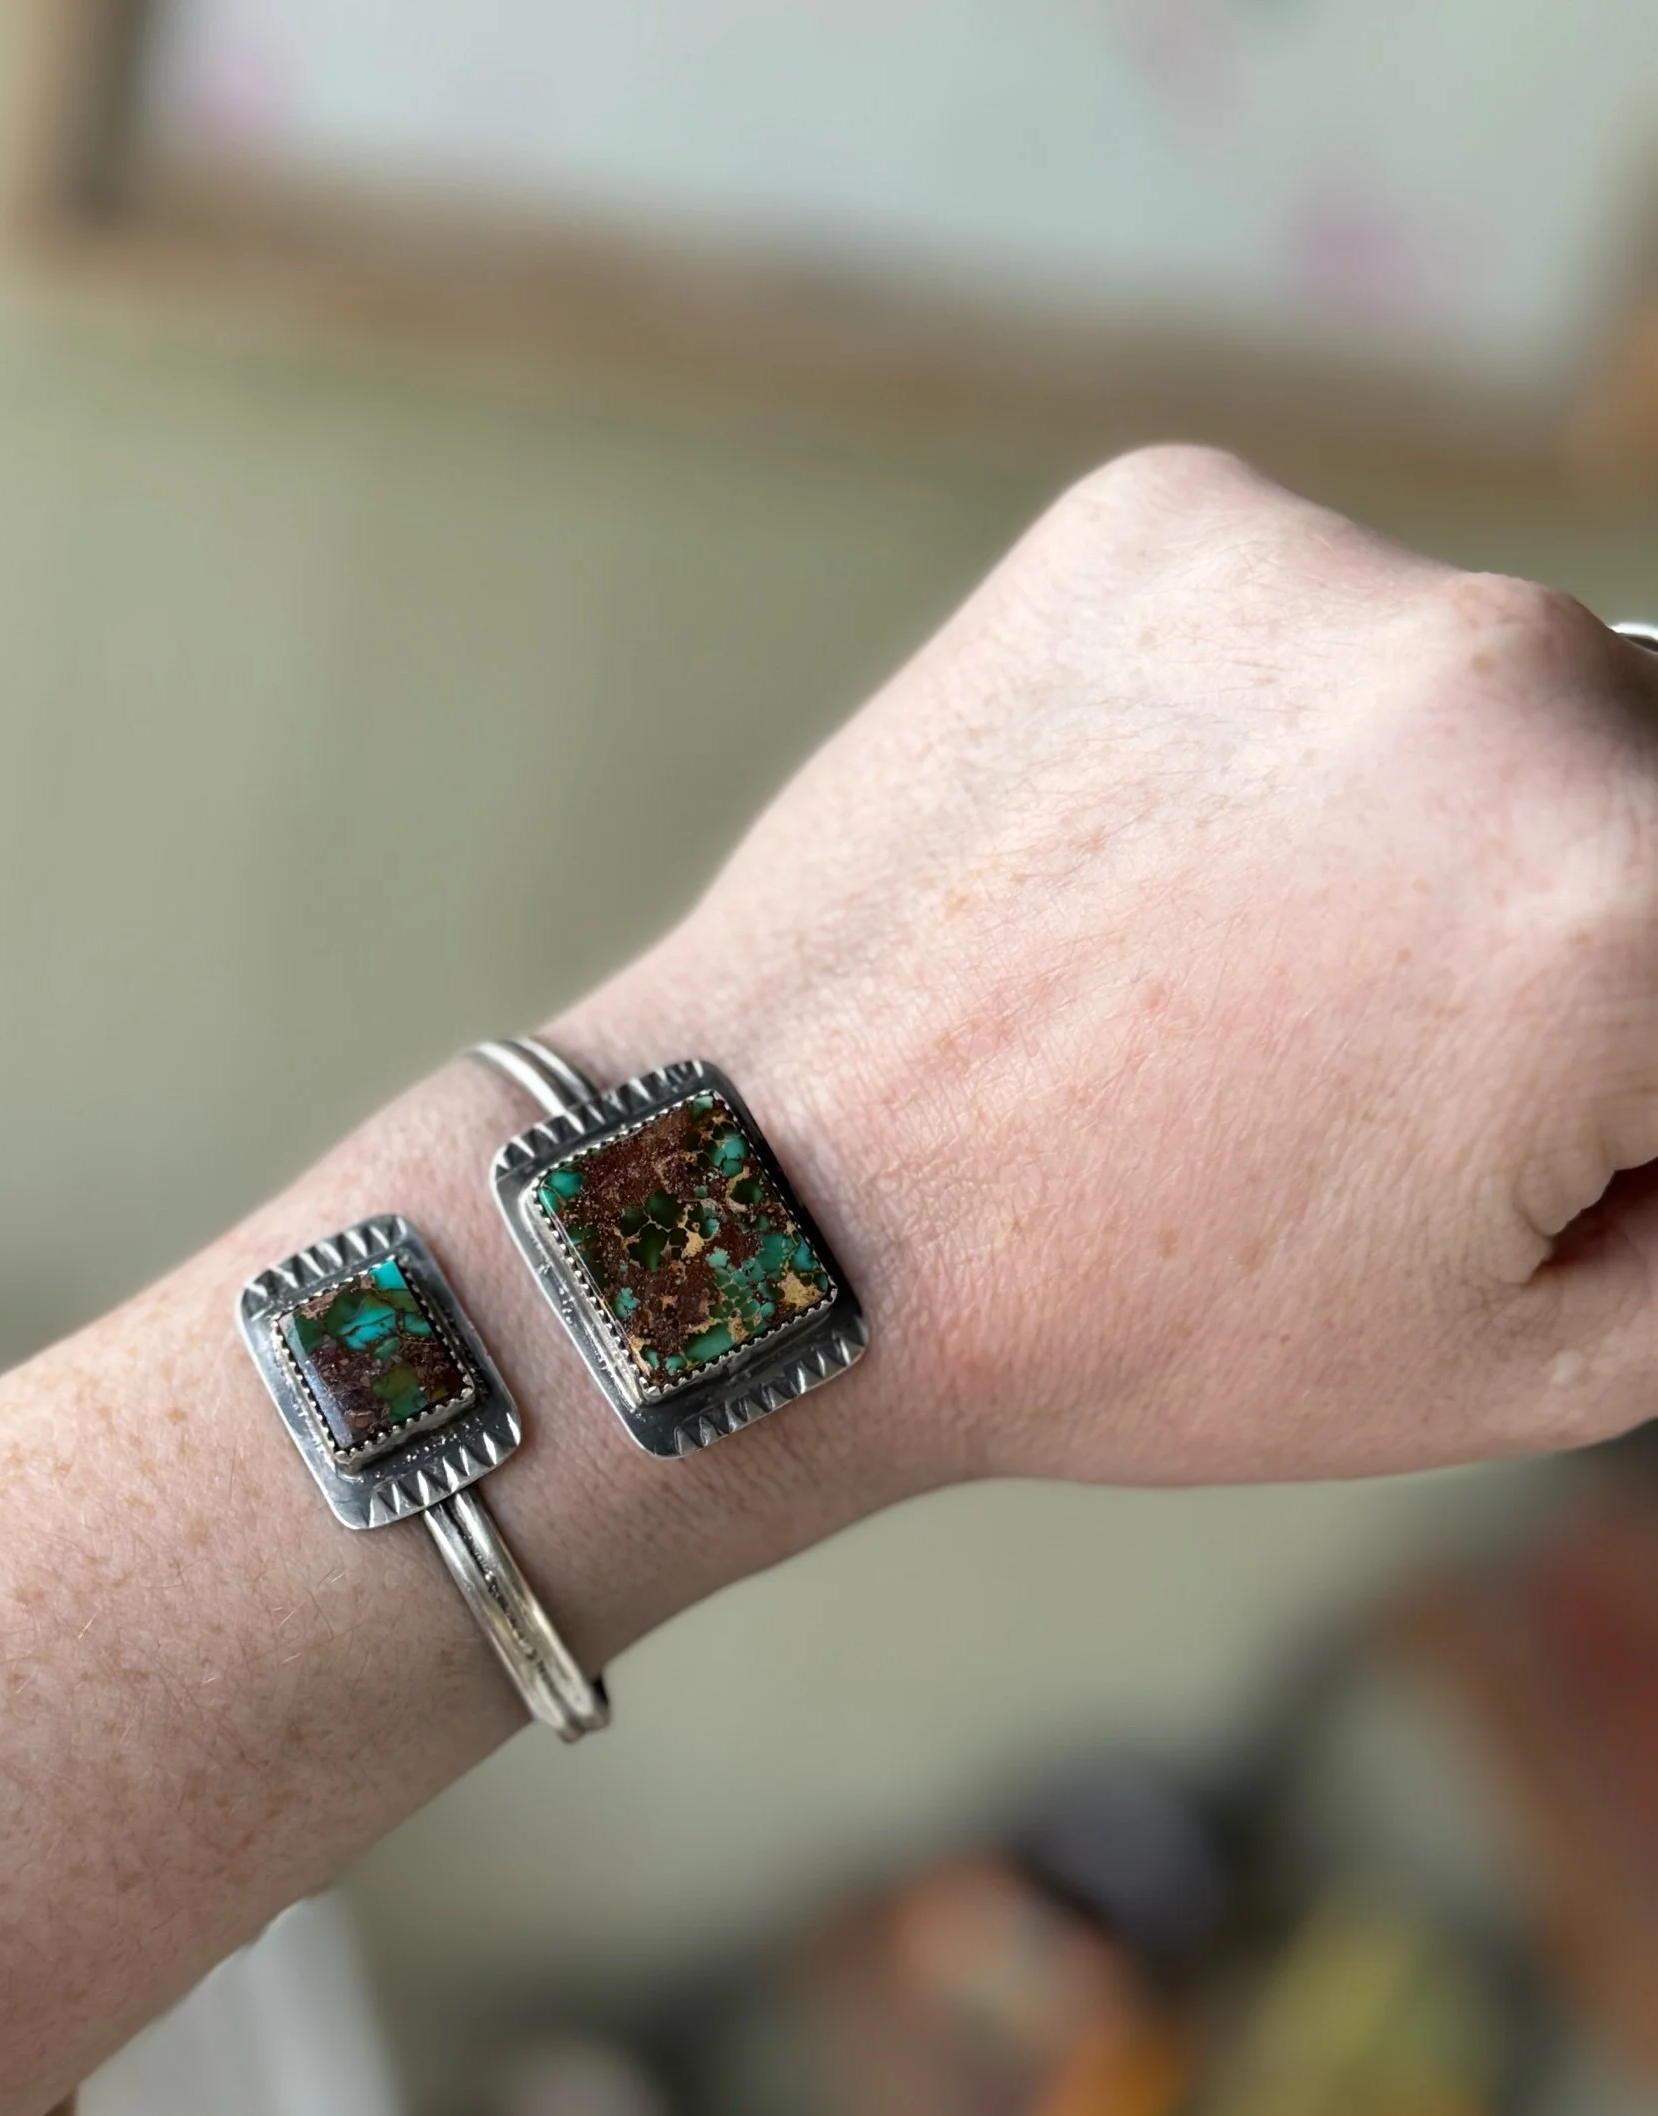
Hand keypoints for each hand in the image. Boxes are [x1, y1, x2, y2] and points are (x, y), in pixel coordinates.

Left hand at [575, 446, 1657, 1483]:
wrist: (787, 1209)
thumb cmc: (1133, 1316)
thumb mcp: (1529, 1355)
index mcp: (1633, 898)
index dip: (1628, 1067)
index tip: (1519, 1108)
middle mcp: (1501, 674)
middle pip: (1656, 774)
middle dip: (1580, 911)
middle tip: (1384, 1046)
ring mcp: (1315, 572)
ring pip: (1491, 684)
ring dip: (1433, 805)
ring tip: (1243, 963)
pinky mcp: (1162, 516)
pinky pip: (1314, 615)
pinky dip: (1273, 723)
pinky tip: (1150, 861)